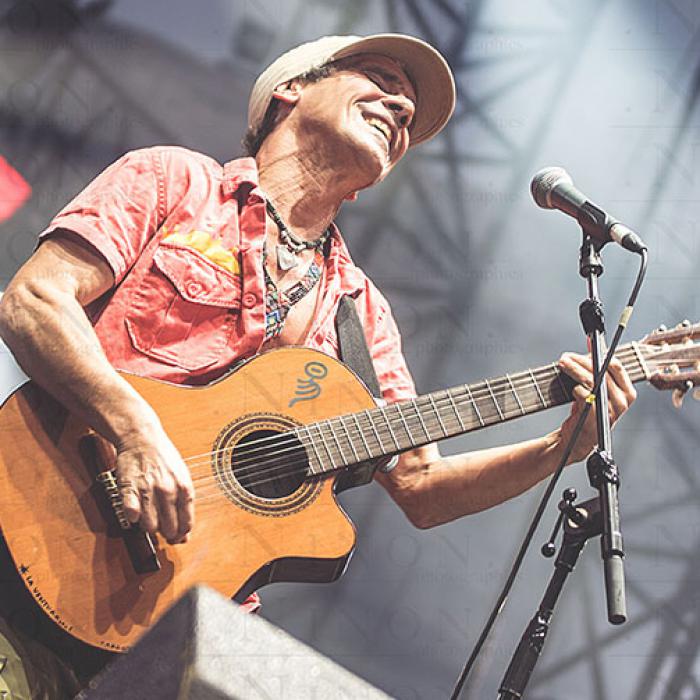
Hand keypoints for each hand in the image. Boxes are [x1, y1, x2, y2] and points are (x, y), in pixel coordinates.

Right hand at [114, 428, 194, 544]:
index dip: (181, 534)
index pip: (186, 523)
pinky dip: (133, 518)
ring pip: (150, 526)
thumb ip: (184, 504)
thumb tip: (185, 534)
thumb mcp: (182, 476)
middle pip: (169, 528)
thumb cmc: (163, 457)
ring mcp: (149, 490)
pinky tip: (135, 510)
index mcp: (184, 487)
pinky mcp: (130, 489)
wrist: (141, 437)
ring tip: (148, 516)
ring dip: (148, 526)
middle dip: (166, 533)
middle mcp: (168, 490)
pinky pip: (131, 514)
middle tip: (161, 527)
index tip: (177, 536)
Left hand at [557, 352, 636, 463]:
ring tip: (562, 364)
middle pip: (601, 370)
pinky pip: (583, 393)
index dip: (598, 354)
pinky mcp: (595, 415)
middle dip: (580, 360)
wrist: (579, 440)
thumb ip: (597, 370)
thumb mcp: (598, 391)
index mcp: (627, 393)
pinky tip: (570, 389)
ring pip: (591, 380)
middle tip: (566, 357)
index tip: (585, 347)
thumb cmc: (588, 413)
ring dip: (573, 369)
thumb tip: (591, 344)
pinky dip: (574, 388)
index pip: (616, 365)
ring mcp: (609, 409)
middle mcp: (622, 401)